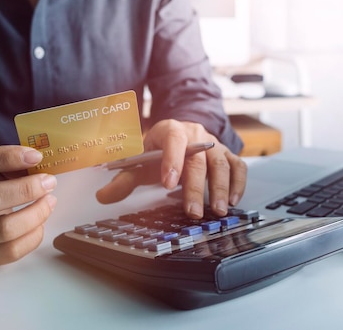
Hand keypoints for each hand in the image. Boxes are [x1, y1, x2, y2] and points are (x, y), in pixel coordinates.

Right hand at [0, 146, 56, 266]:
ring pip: (2, 229)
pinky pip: (11, 251)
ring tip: (49, 201)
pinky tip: (40, 223)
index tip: (36, 157)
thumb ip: (11, 164)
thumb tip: (38, 167)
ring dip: (35, 214)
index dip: (7, 157)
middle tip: (49, 182)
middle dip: (25, 189)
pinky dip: (33, 236)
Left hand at [96, 119, 246, 217]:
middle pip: (199, 159)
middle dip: (196, 187)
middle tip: (192, 212)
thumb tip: (103, 196)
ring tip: (218, 210)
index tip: (168, 184)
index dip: (172, 161)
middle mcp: (196, 134)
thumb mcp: (139, 162)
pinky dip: (239, 183)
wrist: (179, 137)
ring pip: (222, 163)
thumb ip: (122, 179)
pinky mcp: (228, 155)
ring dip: (221, 188)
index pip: (173, 141)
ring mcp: (215, 144)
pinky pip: (238, 166)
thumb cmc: (158, 152)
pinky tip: (234, 201)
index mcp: (171, 130)